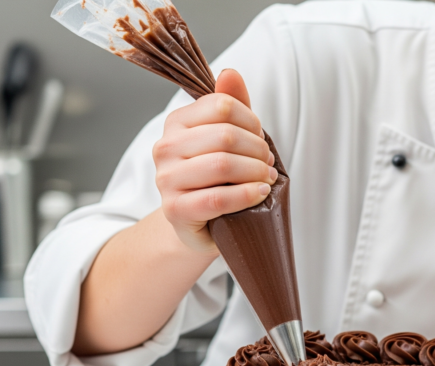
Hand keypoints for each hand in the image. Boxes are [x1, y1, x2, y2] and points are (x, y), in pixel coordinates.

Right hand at [152, 69, 276, 252]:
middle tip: (268, 164)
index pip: (222, 106)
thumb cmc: (216, 178)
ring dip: (256, 172)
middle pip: (225, 135)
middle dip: (257, 150)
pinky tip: (260, 194)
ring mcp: (166, 179)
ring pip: (222, 165)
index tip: (260, 138)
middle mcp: (165, 147)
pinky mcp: (175, 210)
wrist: (198, 223)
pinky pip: (217, 198)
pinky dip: (247, 194)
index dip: (251, 121)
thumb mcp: (226, 140)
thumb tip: (230, 73)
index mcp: (176, 122)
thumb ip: (232, 106)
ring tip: (267, 179)